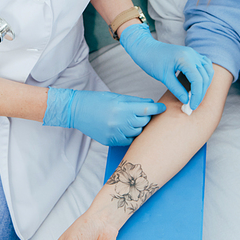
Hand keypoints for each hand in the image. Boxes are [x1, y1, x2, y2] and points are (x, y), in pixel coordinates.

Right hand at [43, 87, 165, 145]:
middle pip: (144, 121)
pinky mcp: (111, 141)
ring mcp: (116, 133)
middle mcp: (120, 122)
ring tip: (131, 119)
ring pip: (138, 132)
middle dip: (146, 116)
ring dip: (139, 126)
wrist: (77, 111)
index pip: (147, 109)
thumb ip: (134, 101)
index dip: (158, 108)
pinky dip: (130, 134)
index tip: (162, 108)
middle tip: (143, 112)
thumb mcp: (117, 97)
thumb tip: (151, 104)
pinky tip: (125, 128)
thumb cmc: (97, 101)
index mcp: (122, 108)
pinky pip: (129, 140)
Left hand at [120, 23, 212, 109]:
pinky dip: (204, 76)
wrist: (146, 48)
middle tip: (193, 105)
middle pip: (204, 77)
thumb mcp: (163, 77)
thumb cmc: (152, 61)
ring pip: (207, 71)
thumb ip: (176, 89)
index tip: (192, 106)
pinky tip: (198, 84)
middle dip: (200, 93)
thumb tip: (187, 101)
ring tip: (196, 96)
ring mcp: (193, 53)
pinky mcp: (192, 55)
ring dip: (204, 85)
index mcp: (185, 58)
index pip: (197, 80)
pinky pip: (204, 65)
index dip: (197, 95)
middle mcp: (192, 54)